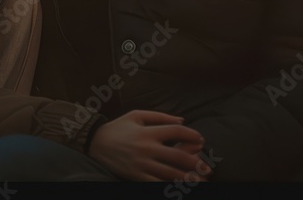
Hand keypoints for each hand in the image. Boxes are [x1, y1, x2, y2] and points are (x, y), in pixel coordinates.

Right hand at [87, 110, 212, 181]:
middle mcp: (146, 148)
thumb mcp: (136, 115)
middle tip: (207, 167)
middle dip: (195, 162)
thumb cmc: (118, 127)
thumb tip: (182, 120)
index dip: (191, 135)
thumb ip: (160, 116)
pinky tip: (179, 188)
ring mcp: (141, 164)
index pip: (175, 132)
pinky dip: (170, 187)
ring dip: (187, 178)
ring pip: (170, 173)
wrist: (95, 143)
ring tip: (200, 181)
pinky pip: (156, 183)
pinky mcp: (136, 176)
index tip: (201, 139)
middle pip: (177, 156)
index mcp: (147, 132)